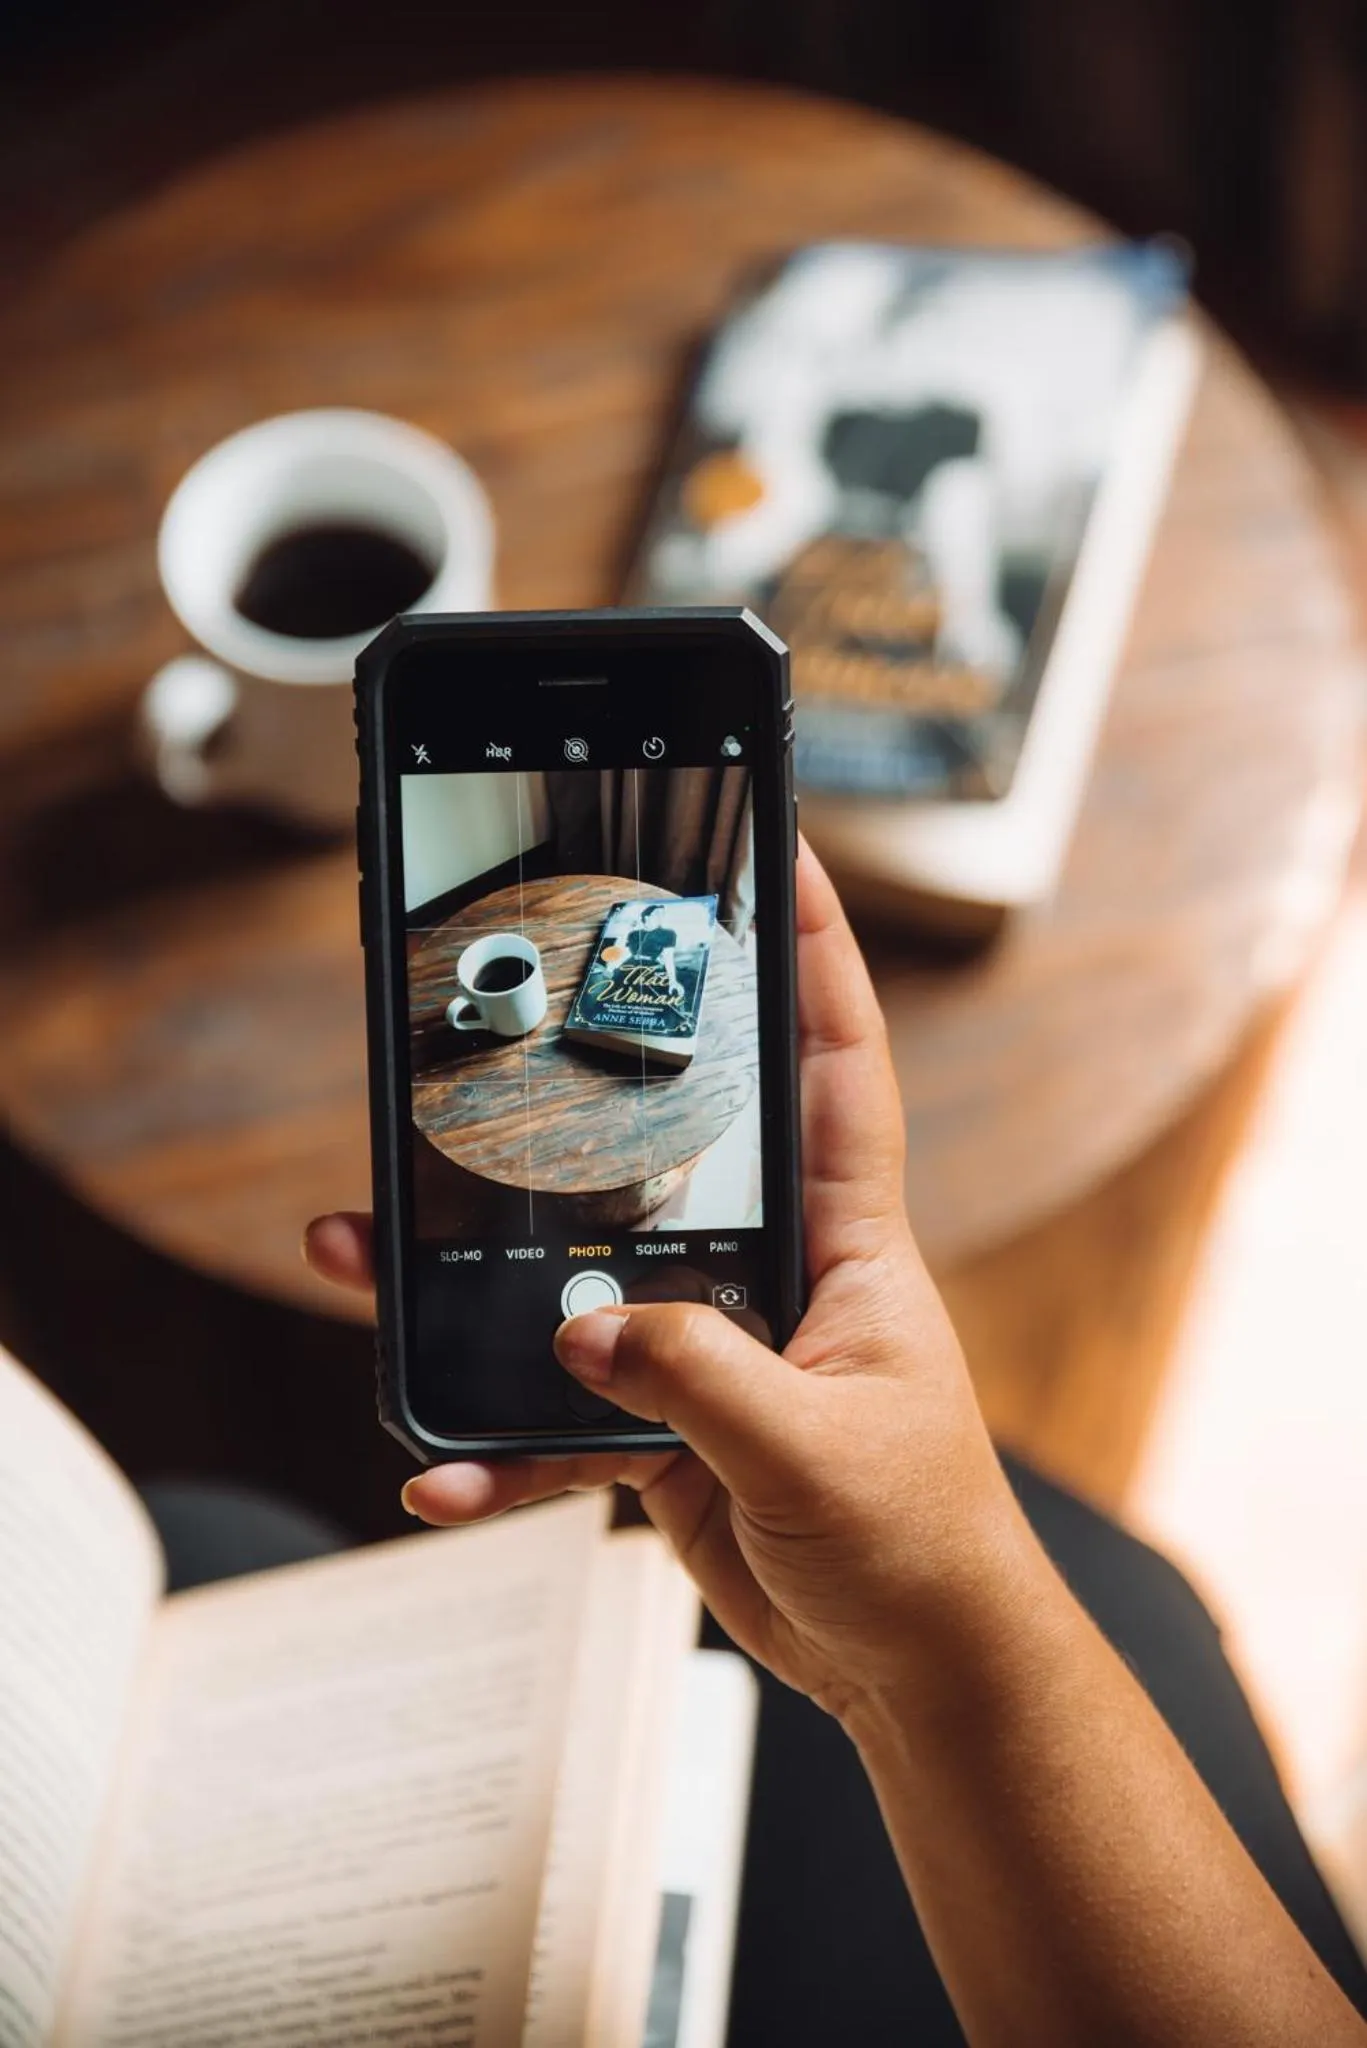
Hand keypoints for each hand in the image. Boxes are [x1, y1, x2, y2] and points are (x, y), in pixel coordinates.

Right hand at [306, 840, 1024, 1726]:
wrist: (915, 1670)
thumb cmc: (923, 1546)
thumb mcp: (820, 1452)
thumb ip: (699, 1380)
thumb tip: (581, 1328)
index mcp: (847, 1244)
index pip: (837, 1068)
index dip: (817, 959)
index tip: (783, 857)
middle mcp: (770, 1275)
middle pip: (650, 1160)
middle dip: (559, 1107)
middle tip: (468, 1051)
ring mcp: (708, 1350)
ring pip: (570, 1285)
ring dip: (469, 1285)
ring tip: (363, 1259)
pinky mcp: (665, 1430)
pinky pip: (556, 1420)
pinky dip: (496, 1451)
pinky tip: (441, 1474)